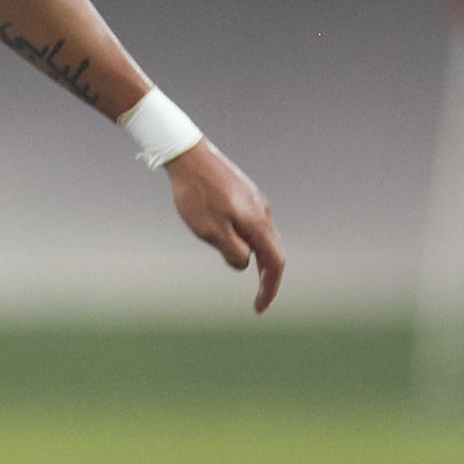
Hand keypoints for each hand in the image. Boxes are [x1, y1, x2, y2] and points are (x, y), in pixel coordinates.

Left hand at [167, 140, 284, 312]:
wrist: (188, 156)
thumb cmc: (196, 195)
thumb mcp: (211, 231)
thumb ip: (233, 252)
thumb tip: (245, 264)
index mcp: (258, 223)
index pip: (275, 263)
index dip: (270, 288)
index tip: (259, 308)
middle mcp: (263, 212)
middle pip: (273, 251)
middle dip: (266, 277)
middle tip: (257, 300)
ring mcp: (254, 201)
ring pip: (261, 237)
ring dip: (256, 258)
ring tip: (242, 272)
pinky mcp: (243, 194)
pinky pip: (251, 225)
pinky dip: (247, 241)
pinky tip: (232, 243)